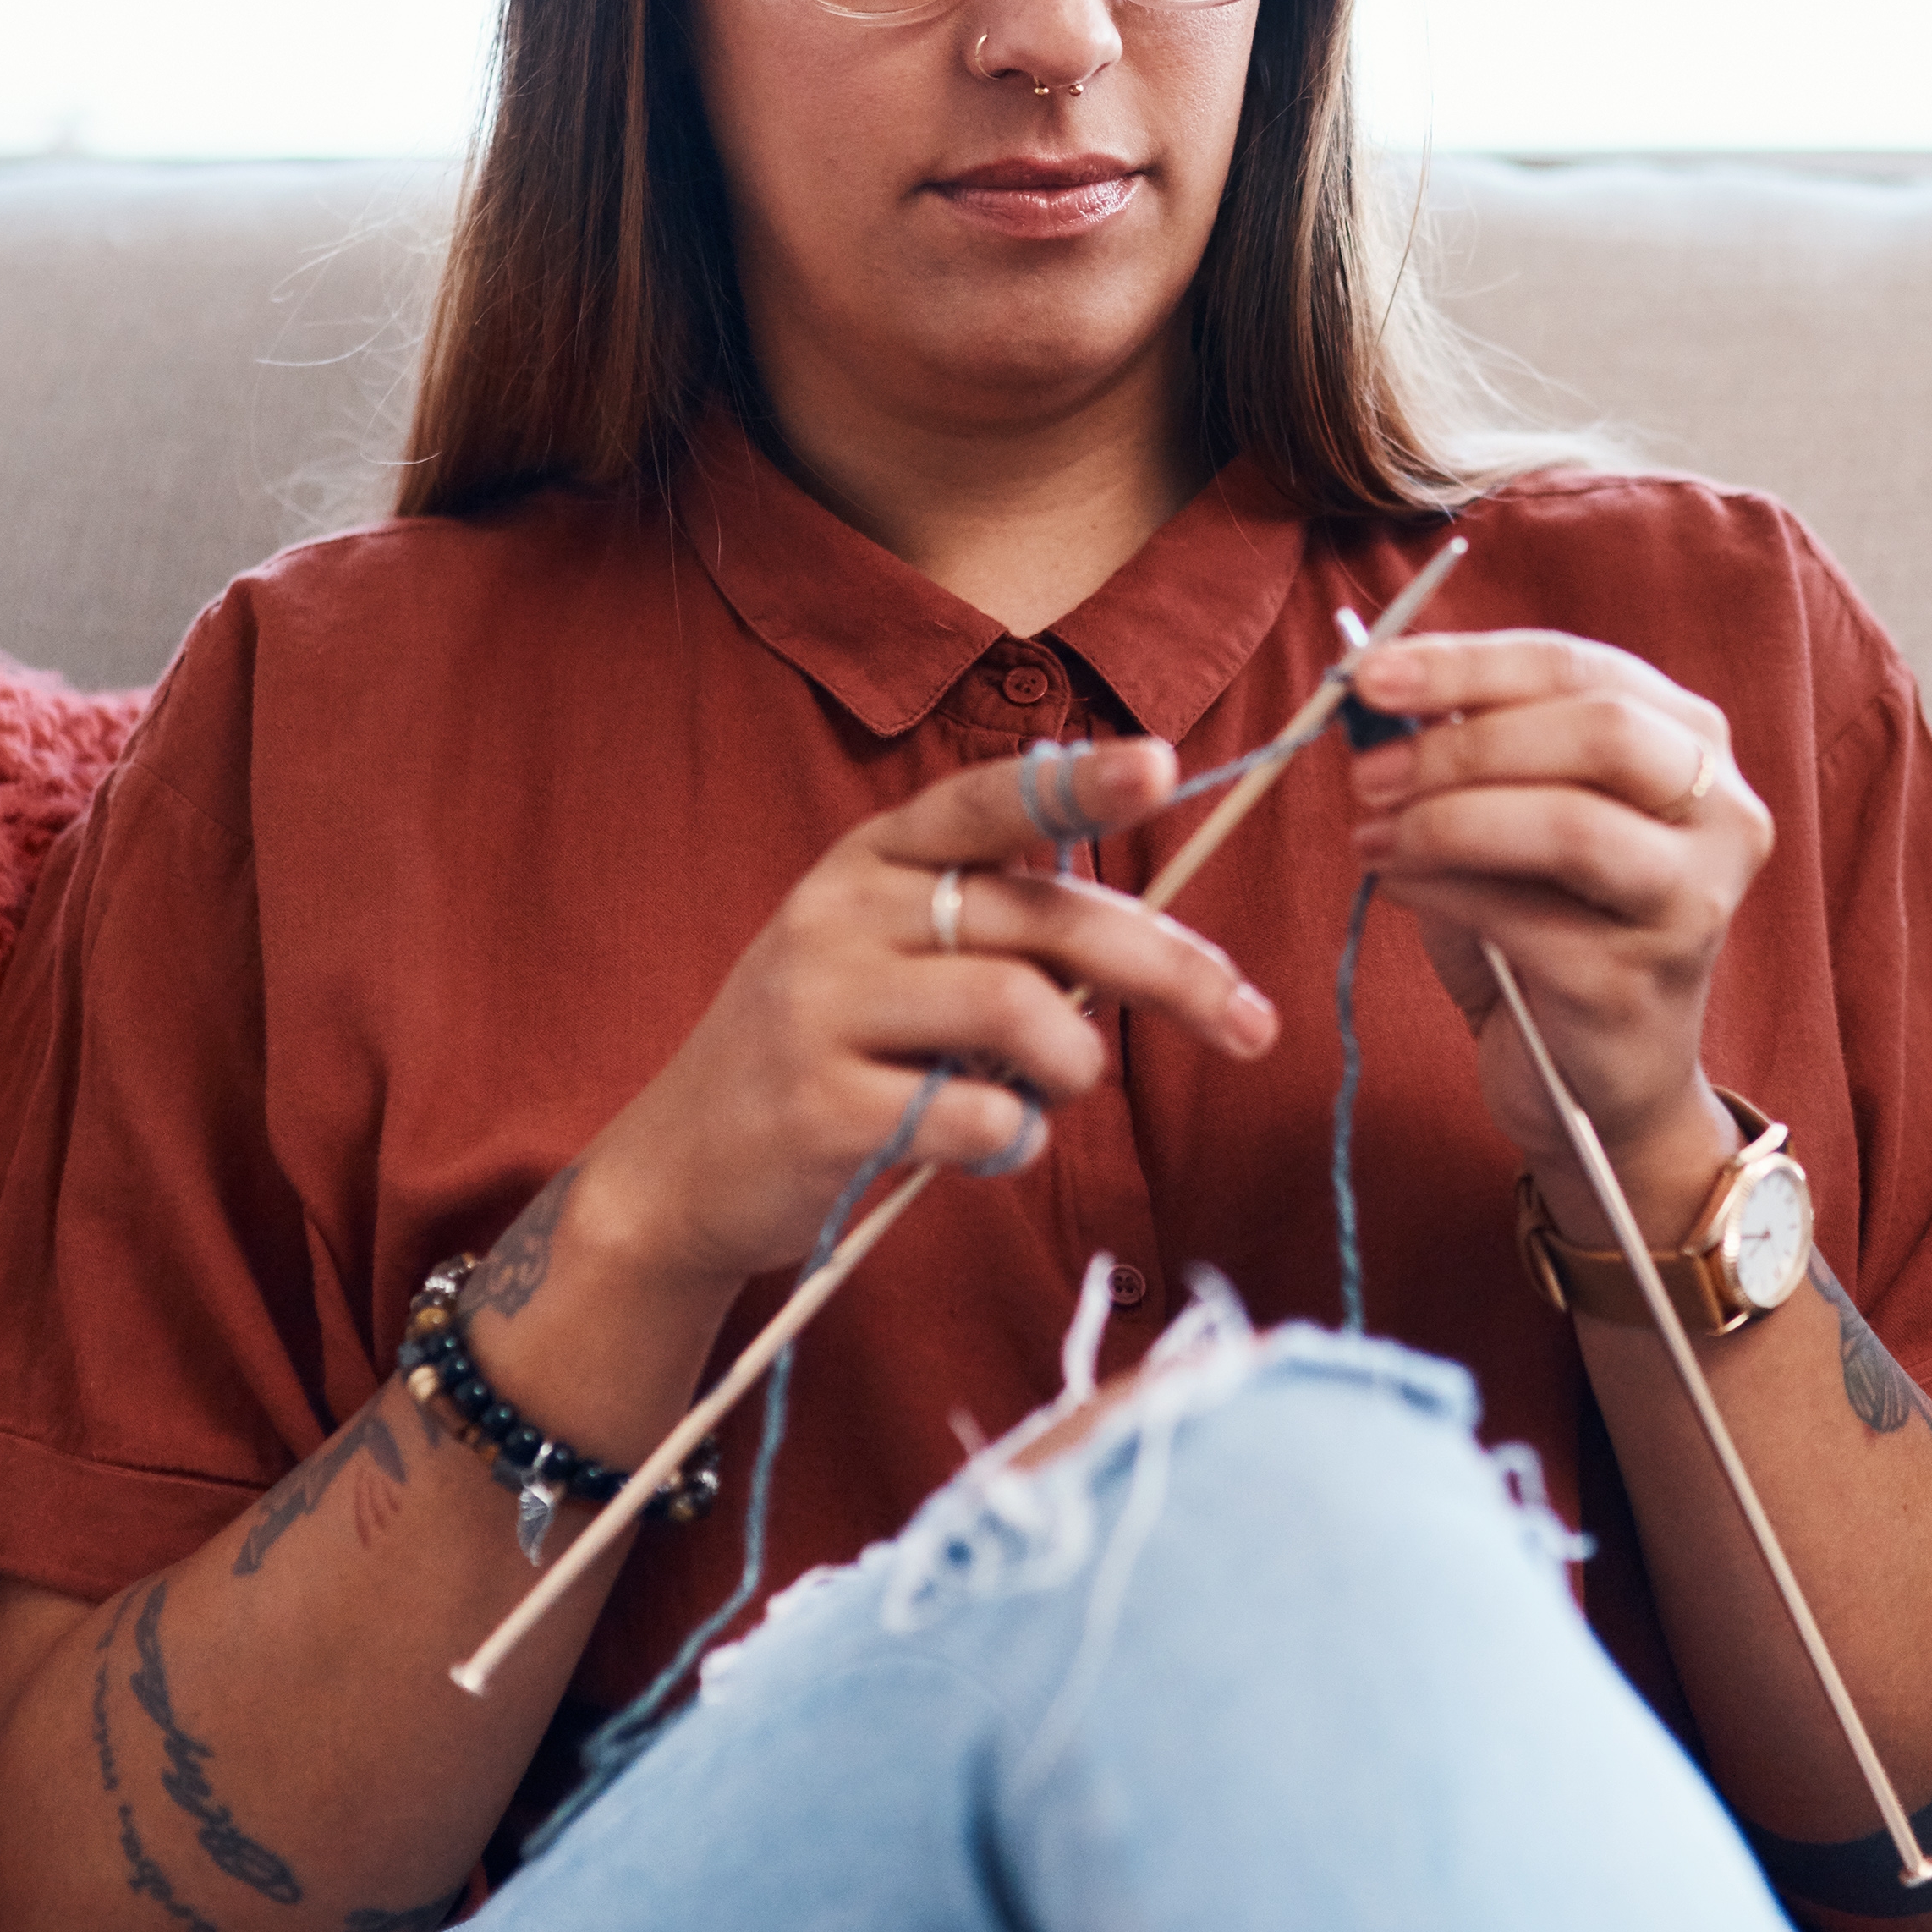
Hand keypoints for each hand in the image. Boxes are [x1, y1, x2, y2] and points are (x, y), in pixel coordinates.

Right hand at [582, 741, 1276, 1297]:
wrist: (680, 1167)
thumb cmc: (832, 1053)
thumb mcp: (893, 959)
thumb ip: (1004, 939)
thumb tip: (1164, 957)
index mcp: (872, 859)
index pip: (987, 801)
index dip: (1077, 782)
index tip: (1161, 763)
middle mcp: (841, 913)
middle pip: (1042, 920)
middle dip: (1170, 971)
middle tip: (1251, 1023)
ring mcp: (821, 1007)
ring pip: (1017, 1011)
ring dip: (1074, 1066)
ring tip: (1052, 1094)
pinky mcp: (817, 1106)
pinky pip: (972, 1115)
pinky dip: (1015, 1138)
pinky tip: (991, 1145)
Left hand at [1344, 632, 1772, 1232]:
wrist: (1594, 1084)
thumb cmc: (1550, 928)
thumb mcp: (1517, 816)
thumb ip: (1471, 751)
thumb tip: (1372, 690)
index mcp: (1692, 745)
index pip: (1580, 667)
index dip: (1468, 664)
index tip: (1370, 673)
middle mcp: (1722, 814)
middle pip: (1600, 730)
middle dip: (1464, 740)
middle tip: (1368, 769)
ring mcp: (1692, 901)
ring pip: (1570, 823)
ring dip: (1446, 819)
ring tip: (1371, 836)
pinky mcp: (1639, 982)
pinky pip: (1523, 916)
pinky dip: (1439, 890)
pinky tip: (1393, 886)